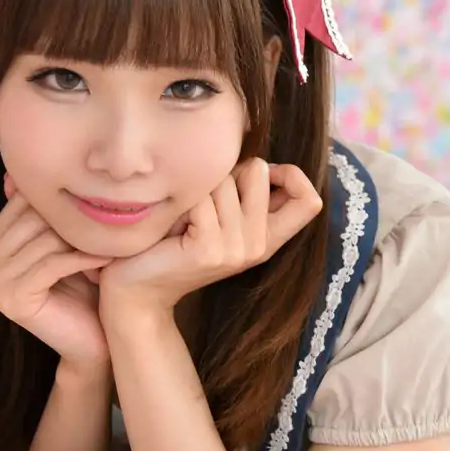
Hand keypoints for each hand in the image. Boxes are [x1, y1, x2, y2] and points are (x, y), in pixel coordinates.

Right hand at [0, 174, 113, 371]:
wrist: (94, 340)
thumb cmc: (84, 288)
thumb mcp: (64, 244)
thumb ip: (45, 213)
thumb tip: (22, 172)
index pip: (23, 205)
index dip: (62, 203)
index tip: (98, 204)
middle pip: (32, 222)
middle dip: (73, 220)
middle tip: (112, 219)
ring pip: (44, 242)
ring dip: (84, 240)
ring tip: (115, 239)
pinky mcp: (10, 300)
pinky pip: (52, 265)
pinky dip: (83, 259)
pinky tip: (108, 259)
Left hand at [98, 159, 322, 320]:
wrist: (139, 290)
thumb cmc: (174, 243)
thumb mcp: (221, 219)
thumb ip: (247, 195)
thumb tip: (262, 160)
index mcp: (268, 240)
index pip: (310, 202)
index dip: (292, 175)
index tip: (263, 174)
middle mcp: (258, 247)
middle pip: (258, 172)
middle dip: (228, 171)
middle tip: (204, 200)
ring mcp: (235, 250)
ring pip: (225, 181)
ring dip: (199, 188)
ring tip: (185, 216)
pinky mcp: (209, 249)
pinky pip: (201, 199)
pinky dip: (183, 203)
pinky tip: (173, 225)